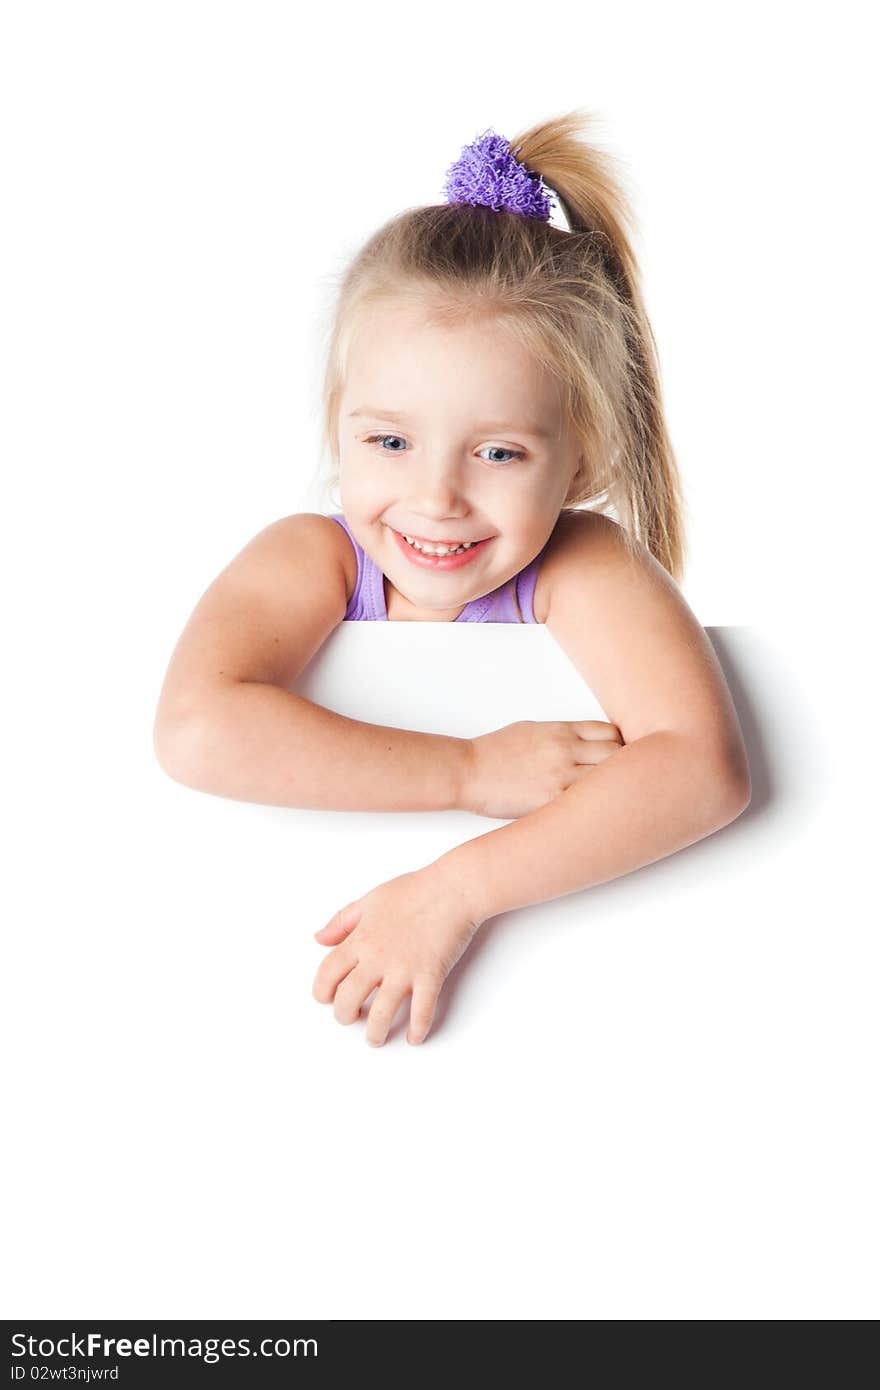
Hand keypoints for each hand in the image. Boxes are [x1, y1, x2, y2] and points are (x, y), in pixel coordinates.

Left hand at [312, 862, 481, 1046]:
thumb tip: (320, 938)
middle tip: (350, 1018)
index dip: (322, 991)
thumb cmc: (415, 889)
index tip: (325, 999)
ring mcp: (405, 970)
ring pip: (380, 1014)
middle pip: (348, 998)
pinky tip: (413, 1037)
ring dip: (375, 1033)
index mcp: (361, 939)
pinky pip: (421, 1012)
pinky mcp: (430, 976)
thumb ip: (342, 921)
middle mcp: (378, 958)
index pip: (328, 973)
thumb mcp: (370, 899)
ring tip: (375, 1039)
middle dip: (344, 1016)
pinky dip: (417, 1030)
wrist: (454, 888)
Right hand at [461, 718, 623, 819]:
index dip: (621, 746)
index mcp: (562, 730)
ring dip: (615, 791)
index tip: (622, 759)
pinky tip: (597, 815)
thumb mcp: (532, 730)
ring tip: (614, 803)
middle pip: (618, 754)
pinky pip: (587, 803)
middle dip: (626, 767)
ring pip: (608, 779)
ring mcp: (560, 775)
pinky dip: (596, 808)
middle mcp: (566, 749)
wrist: (468, 771)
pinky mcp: (551, 800)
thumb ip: (563, 736)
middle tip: (625, 783)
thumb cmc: (495, 752)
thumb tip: (586, 746)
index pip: (611, 732)